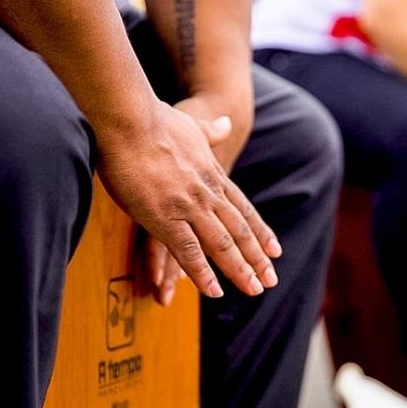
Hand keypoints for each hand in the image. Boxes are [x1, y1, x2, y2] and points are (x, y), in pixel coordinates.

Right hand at [97, 100, 280, 298]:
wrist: (132, 117)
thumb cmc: (154, 119)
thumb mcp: (192, 125)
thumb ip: (210, 131)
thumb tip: (228, 123)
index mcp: (212, 175)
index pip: (243, 209)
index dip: (260, 231)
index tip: (274, 249)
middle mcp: (207, 193)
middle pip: (239, 230)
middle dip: (256, 257)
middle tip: (271, 280)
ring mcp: (188, 206)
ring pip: (221, 244)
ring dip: (239, 269)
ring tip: (254, 290)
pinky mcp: (163, 216)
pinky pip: (187, 251)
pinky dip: (202, 272)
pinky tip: (213, 291)